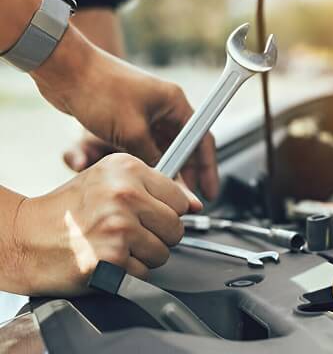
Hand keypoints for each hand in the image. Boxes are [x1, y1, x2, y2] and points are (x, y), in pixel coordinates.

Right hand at [11, 153, 200, 295]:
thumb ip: (155, 189)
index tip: (151, 215)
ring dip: (144, 255)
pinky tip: (107, 258)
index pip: (181, 198)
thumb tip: (196, 204)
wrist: (25, 237)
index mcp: (127, 169)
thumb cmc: (68, 210)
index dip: (168, 212)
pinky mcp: (113, 258)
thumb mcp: (109, 181)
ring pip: (164, 252)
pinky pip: (145, 272)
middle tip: (129, 232)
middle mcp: (125, 194)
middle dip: (158, 236)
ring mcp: (119, 227)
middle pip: (177, 227)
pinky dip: (129, 272)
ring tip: (115, 244)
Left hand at [31, 27, 218, 199]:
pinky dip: (149, 160)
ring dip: (167, 168)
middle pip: (186, 146)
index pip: (202, 139)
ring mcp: (147, 112)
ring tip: (167, 191)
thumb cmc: (100, 90)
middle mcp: (165, 107)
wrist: (65, 70)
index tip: (208, 190)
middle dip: (188, 172)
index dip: (208, 168)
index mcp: (175, 103)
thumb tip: (166, 181)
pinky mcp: (130, 117)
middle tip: (188, 198)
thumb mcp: (132, 132)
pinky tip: (147, 176)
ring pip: (165, 147)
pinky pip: (147, 144)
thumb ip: (153, 159)